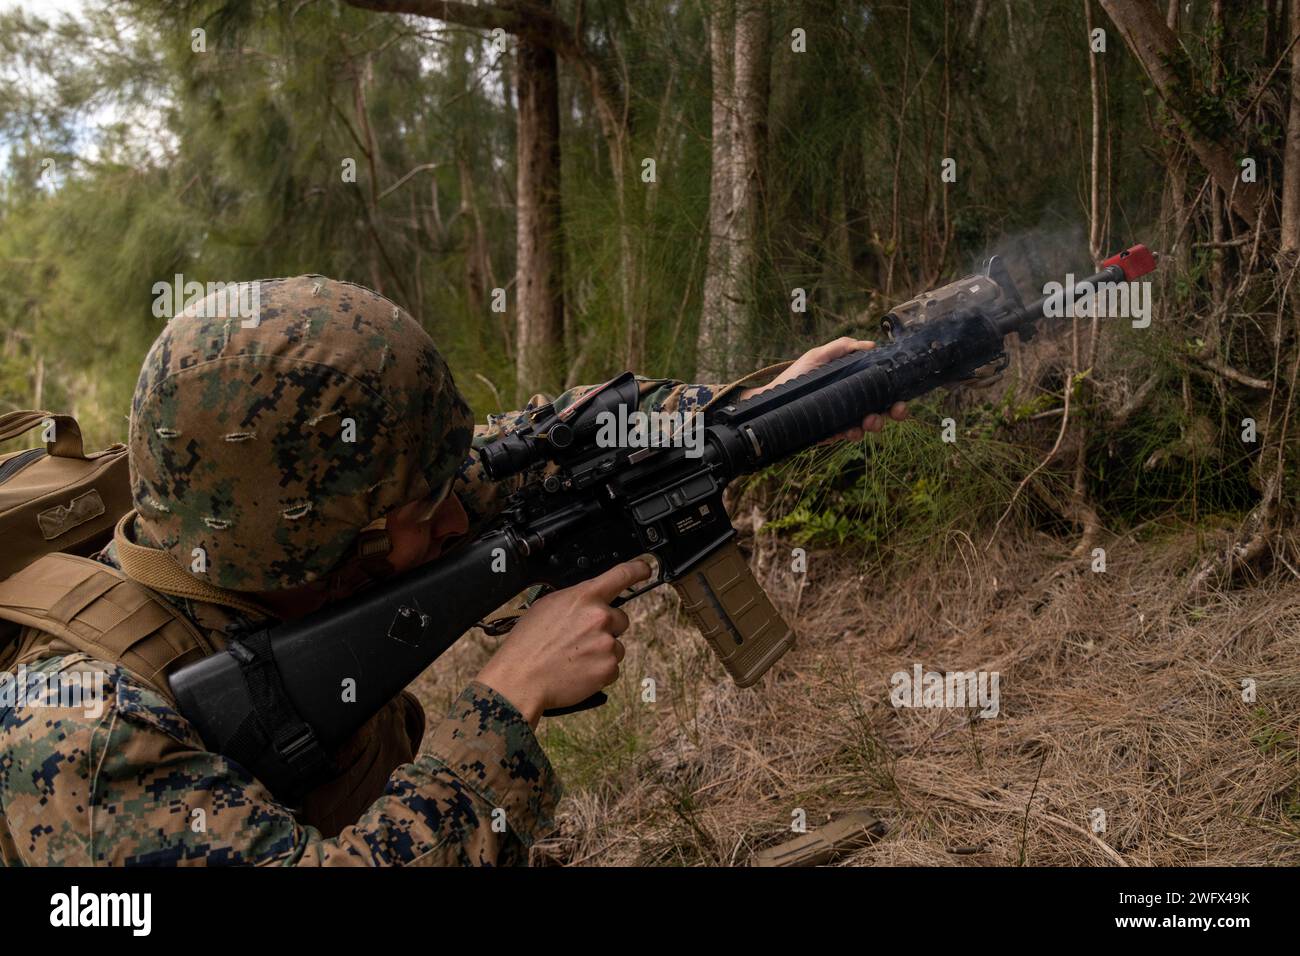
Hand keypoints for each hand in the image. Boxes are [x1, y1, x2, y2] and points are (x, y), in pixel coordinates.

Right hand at [474, 559, 650, 727]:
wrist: (521, 679)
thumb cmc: (527, 644)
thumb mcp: (546, 606)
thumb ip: (574, 600)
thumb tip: (587, 601)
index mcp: (584, 597)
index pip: (621, 575)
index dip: (638, 569)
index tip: (645, 569)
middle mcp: (599, 617)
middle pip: (621, 619)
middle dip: (606, 628)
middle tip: (581, 640)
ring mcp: (607, 643)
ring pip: (616, 645)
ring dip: (602, 651)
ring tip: (574, 658)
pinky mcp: (608, 668)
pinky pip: (612, 667)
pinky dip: (599, 671)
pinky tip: (578, 671)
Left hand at [737, 336, 907, 439]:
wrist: (772, 398)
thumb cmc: (798, 377)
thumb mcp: (819, 356)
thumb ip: (842, 347)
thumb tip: (870, 345)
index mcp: (856, 386)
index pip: (883, 391)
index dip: (896, 395)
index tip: (902, 397)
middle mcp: (854, 405)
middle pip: (883, 411)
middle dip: (894, 412)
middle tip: (897, 410)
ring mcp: (844, 420)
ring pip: (868, 426)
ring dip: (875, 424)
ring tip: (869, 420)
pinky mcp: (831, 433)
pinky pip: (848, 436)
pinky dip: (853, 433)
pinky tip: (851, 430)